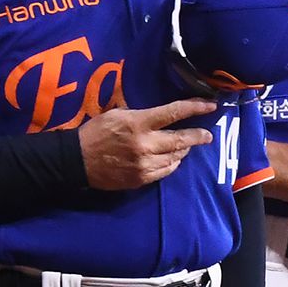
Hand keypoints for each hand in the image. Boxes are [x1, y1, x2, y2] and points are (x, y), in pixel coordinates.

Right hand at [79, 98, 215, 189]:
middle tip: (208, 135)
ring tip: (185, 146)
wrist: (77, 161)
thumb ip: (139, 113)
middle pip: (181, 140)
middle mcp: (145, 144)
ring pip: (175, 158)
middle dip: (198, 137)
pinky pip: (165, 172)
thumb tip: (159, 114)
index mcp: (138, 123)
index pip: (173, 113)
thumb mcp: (115, 113)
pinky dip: (172, 164)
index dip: (195, 108)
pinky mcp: (141, 179)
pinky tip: (172, 160)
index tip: (210, 107)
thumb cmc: (95, 132)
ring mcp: (144, 164)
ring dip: (183, 151)